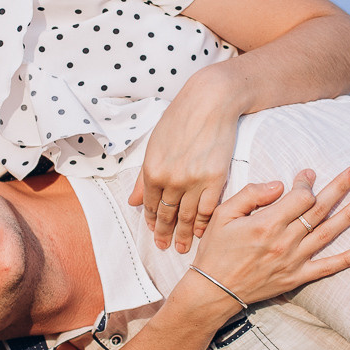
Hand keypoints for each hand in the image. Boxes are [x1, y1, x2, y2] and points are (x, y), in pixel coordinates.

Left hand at [128, 70, 243, 252]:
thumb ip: (144, 176)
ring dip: (183, 234)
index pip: (150, 204)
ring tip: (182, 248)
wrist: (210, 102)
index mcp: (152, 170)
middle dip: (164, 233)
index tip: (153, 231)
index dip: (151, 221)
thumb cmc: (180, 118)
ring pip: (186, 216)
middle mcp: (170, 179)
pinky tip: (200, 232)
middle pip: (166, 215)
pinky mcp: (215, 179)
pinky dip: (203, 223)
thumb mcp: (154, 144)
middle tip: (165, 248)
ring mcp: (193, 181)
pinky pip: (207, 209)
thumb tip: (134, 201)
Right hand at [188, 166, 349, 305]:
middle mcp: (284, 241)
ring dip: (348, 216)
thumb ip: (251, 195)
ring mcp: (293, 260)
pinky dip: (346, 260)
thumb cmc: (215, 251)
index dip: (306, 183)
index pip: (299, 197)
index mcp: (266, 223)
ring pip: (327, 234)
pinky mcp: (296, 277)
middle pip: (318, 209)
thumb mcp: (223, 215)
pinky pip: (326, 268)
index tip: (308, 175)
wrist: (214, 291)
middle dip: (339, 188)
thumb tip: (279, 185)